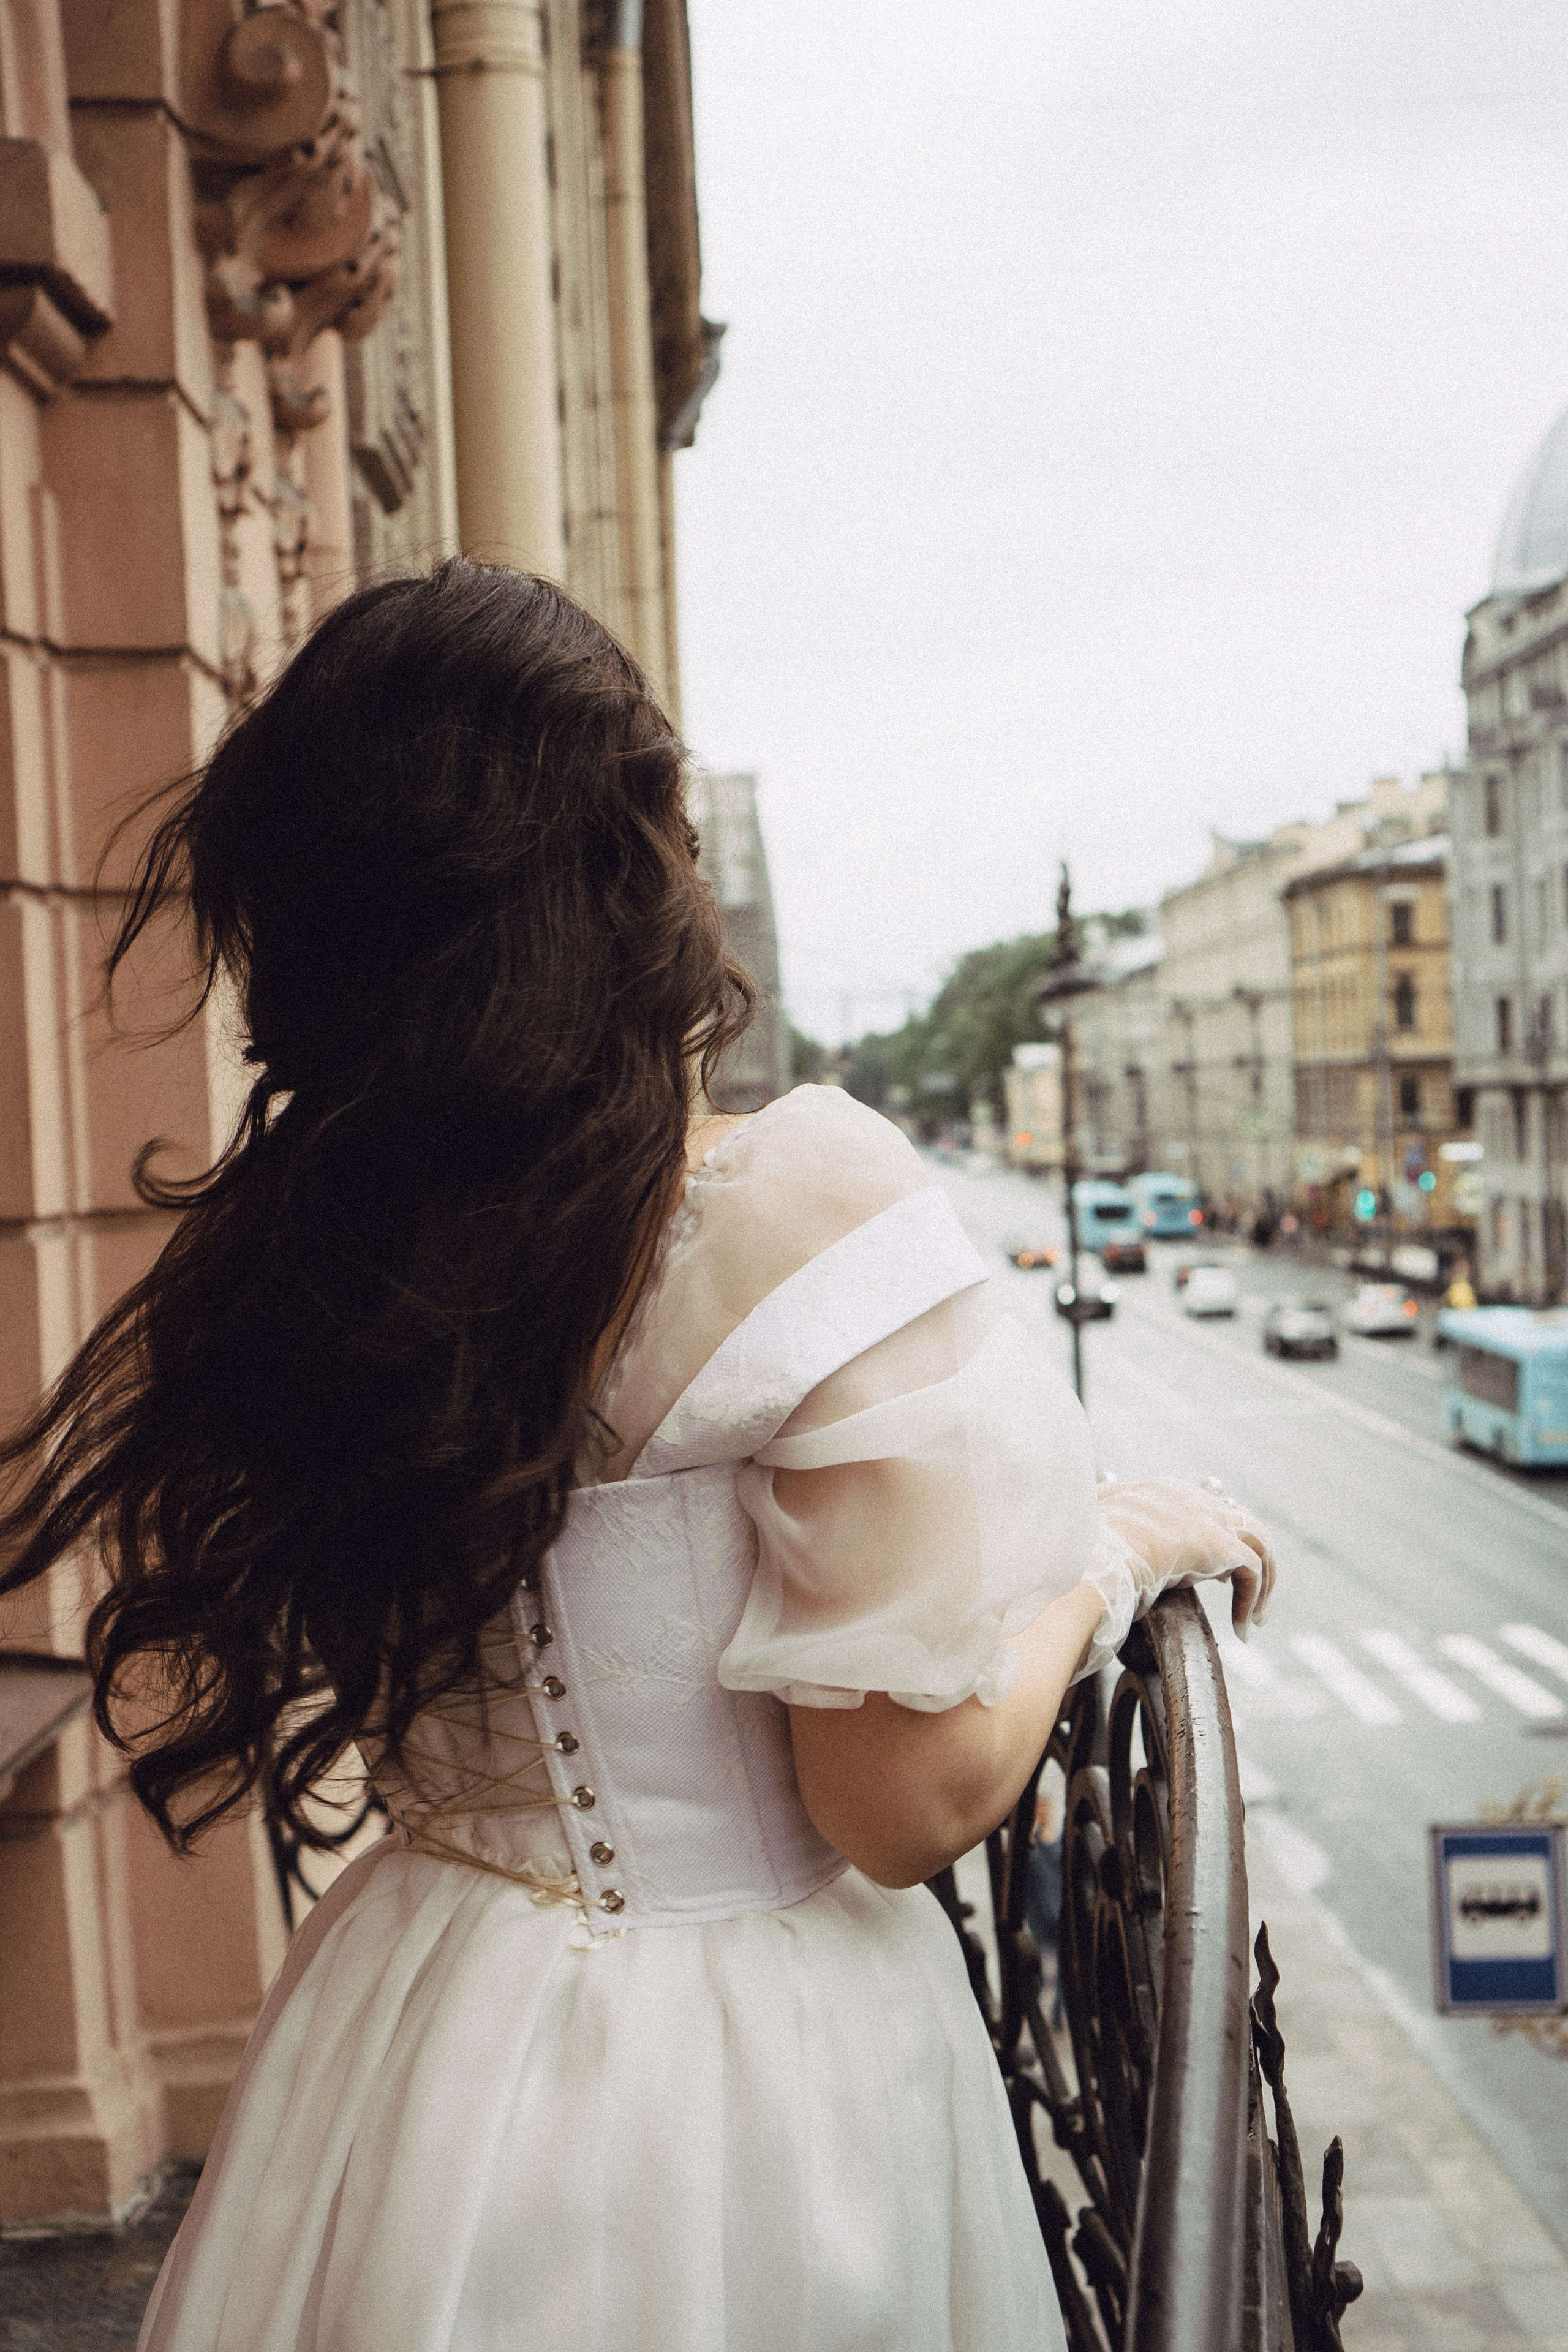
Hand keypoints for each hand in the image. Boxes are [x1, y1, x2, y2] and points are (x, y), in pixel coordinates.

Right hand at [1075, 1475, 1277, 1676]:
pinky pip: (1253, 1569)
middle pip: (1236, 1517)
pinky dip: (1253, 1599)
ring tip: (1257, 1616)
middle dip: (1245, 1555)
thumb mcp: (1088, 1534)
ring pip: (1258, 1538)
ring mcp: (1204, 1516)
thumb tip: (1080, 1541)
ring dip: (1264, 1578)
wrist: (1087, 1557)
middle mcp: (1185, 1498)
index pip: (1200, 1505)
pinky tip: (1242, 1628)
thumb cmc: (1080, 1554)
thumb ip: (1097, 1531)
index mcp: (1156, 1493)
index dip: (1213, 1537)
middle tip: (1245, 1591)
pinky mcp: (1217, 1543)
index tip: (1212, 1573)